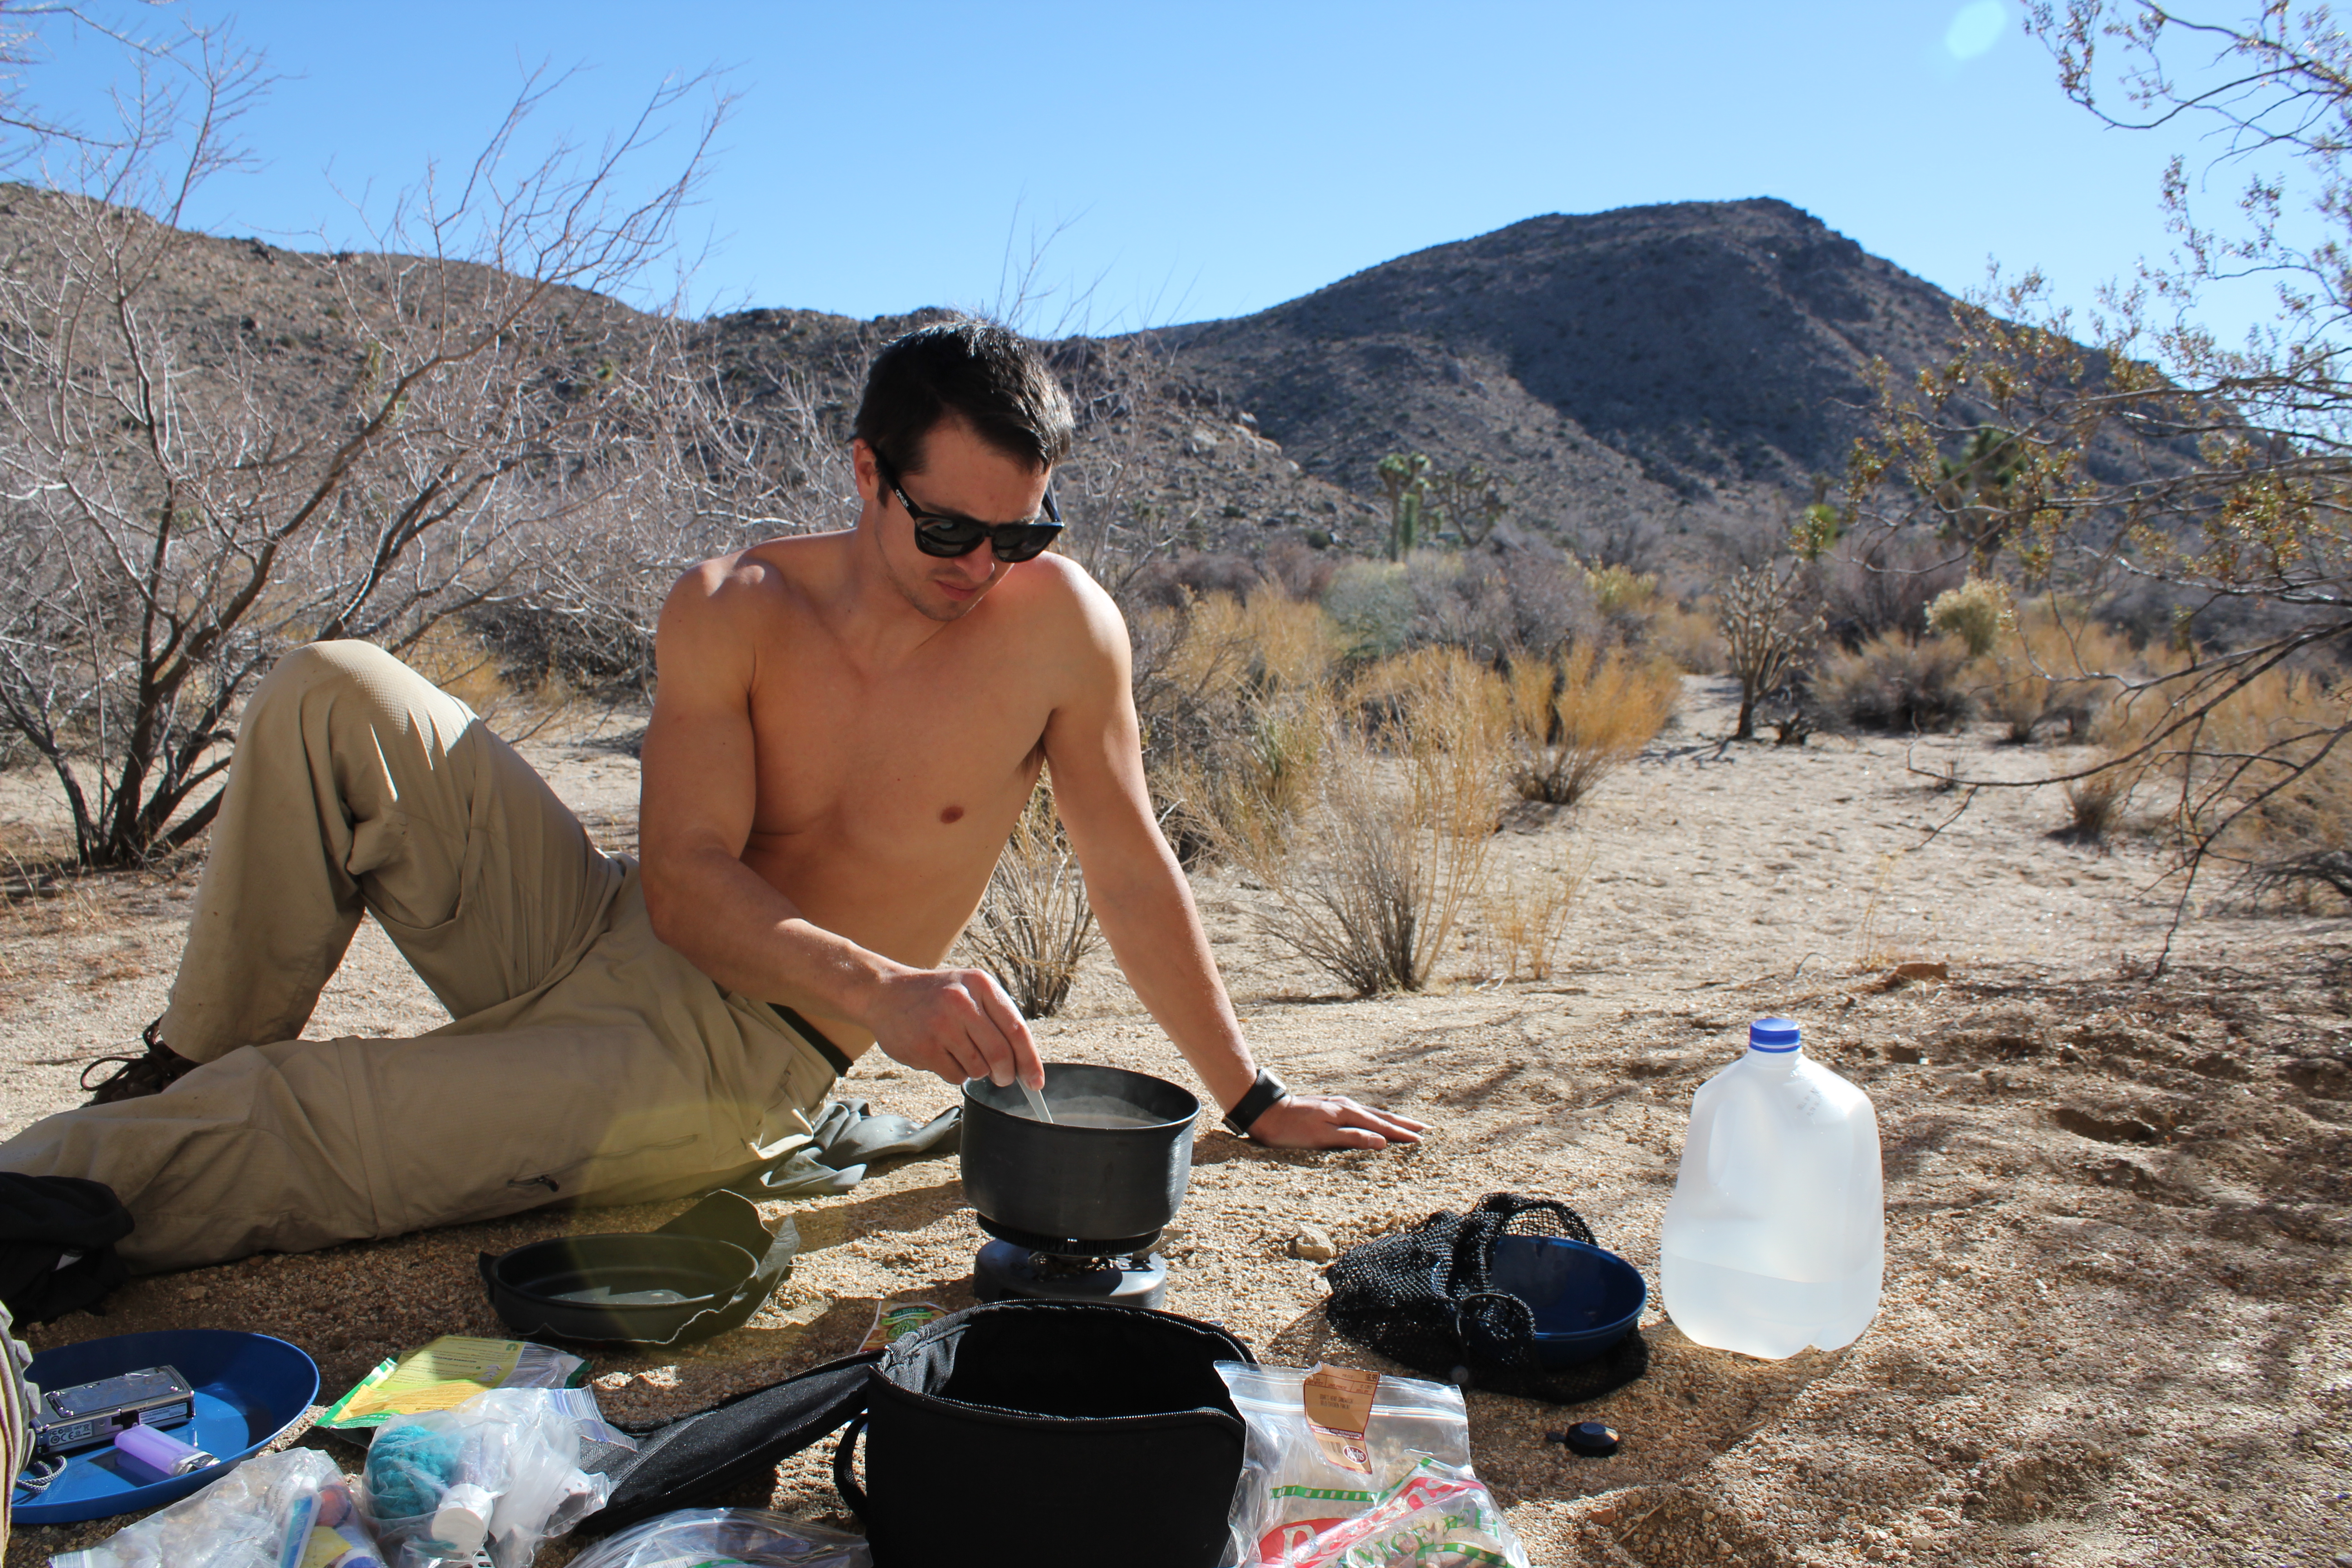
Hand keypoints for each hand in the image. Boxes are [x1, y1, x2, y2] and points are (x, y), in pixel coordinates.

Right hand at [867, 967, 1043, 1089]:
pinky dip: (955, 1074)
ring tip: (959, 1052)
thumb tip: (1024, 1063)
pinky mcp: (923, 1047)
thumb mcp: (969, 990)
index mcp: (980, 985)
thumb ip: (996, 1018)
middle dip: (1006, 1074)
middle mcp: (961, 1001)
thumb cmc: (935, 996)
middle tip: (1003, 1078)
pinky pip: (956, 1076)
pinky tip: (942, 1056)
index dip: (1030, 1061)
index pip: (1016, 1029)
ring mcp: (940, 1024)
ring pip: (979, 1068)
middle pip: (1000, 1054)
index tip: (1036, 1082)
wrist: (884, 993)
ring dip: (976, 1071)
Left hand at [1244, 1093, 1426, 1149]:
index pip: (1381, 1126)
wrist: (1265, 1112)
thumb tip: (1382, 1142)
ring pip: (1372, 1113)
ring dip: (1391, 1120)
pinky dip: (1375, 1118)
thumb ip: (1353, 1138)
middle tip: (1425, 1129)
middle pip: (1381, 1116)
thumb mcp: (1322, 1137)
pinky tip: (1374, 1120)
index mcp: (1347, 1114)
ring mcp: (1337, 1105)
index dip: (1401, 1134)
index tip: (1421, 1139)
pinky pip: (1361, 1113)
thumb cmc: (1291, 1130)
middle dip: (1403, 1124)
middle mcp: (1346, 1106)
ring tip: (1406, 1125)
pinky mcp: (1329, 1108)